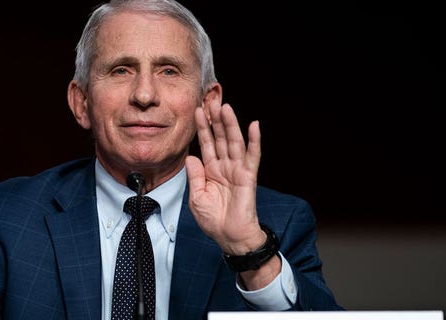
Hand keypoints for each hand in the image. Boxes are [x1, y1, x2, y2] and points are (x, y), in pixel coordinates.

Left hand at [185, 99, 264, 254]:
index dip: (201, 128)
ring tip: (225, 107)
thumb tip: (191, 157)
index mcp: (211, 170)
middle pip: (219, 138)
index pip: (205, 143)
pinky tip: (254, 125)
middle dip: (215, 120)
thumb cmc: (214, 220)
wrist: (230, 237)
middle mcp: (224, 166)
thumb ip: (195, 176)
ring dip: (230, 125)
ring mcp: (237, 170)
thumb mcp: (196, 197)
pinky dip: (254, 141)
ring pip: (233, 142)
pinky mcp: (248, 177)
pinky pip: (252, 156)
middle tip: (210, 101)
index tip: (196, 111)